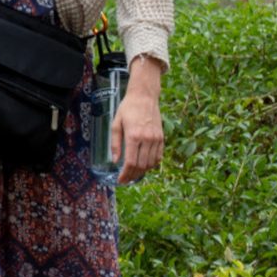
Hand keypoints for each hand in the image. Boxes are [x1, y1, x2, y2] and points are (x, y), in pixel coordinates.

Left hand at [112, 62, 164, 180]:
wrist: (145, 96)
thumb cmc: (128, 108)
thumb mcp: (116, 123)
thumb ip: (115, 143)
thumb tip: (115, 161)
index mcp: (133, 136)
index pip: (131, 162)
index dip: (125, 174)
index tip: (120, 180)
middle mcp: (147, 139)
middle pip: (141, 166)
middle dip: (132, 175)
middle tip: (125, 179)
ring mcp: (156, 139)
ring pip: (151, 163)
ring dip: (142, 172)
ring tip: (133, 174)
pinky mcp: (161, 138)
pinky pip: (158, 157)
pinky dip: (151, 164)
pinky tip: (144, 166)